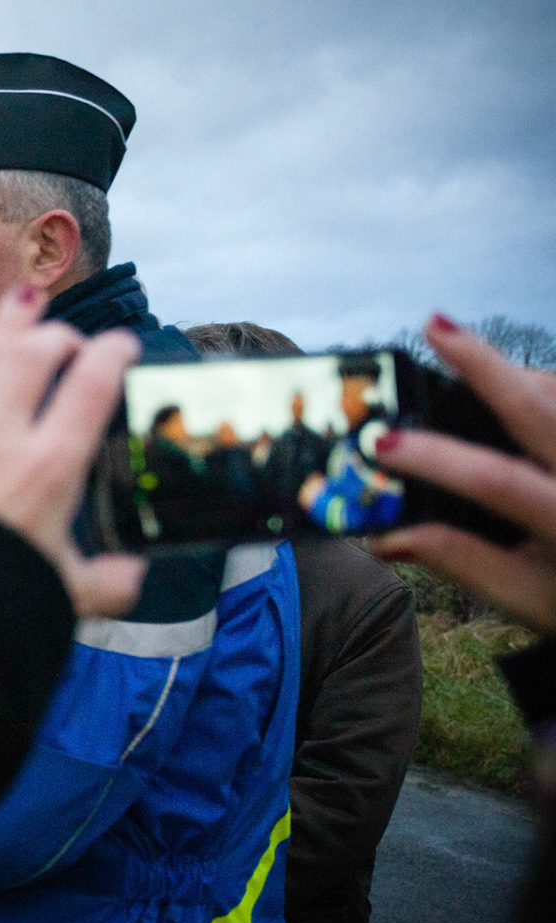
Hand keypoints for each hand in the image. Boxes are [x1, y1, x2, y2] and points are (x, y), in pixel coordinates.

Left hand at [0, 284, 146, 617]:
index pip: (91, 387)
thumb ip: (104, 582)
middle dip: (58, 336)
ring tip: (24, 297)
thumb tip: (133, 578)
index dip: (112, 354)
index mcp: (51, 469)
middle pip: (34, 358)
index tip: (123, 344)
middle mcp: (1, 441)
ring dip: (5, 326)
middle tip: (69, 339)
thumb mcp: (63, 595)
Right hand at [368, 315, 555, 634]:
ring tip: (468, 362)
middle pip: (538, 408)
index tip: (384, 445)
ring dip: (511, 374)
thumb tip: (386, 538)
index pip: (497, 481)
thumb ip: (458, 561)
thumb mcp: (523, 596)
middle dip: (482, 364)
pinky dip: (537, 386)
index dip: (436, 460)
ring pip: (555, 393)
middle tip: (435, 325)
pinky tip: (513, 390)